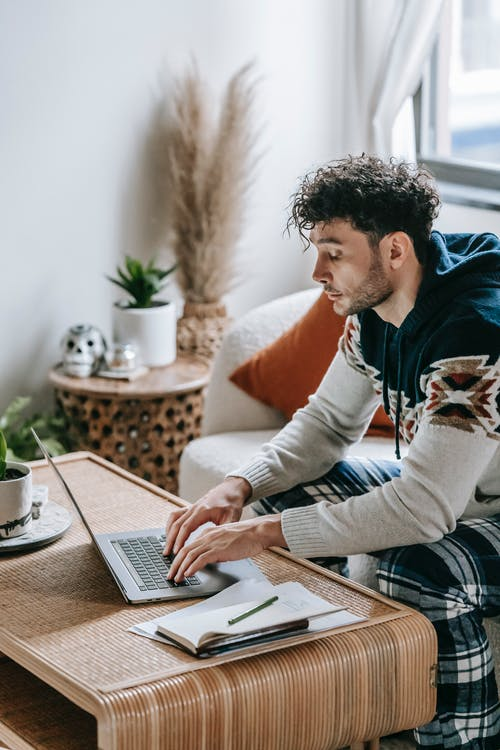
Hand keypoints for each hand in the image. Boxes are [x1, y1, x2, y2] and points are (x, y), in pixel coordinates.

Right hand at [164, 476, 251, 555]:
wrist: (231, 489)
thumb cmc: (232, 503)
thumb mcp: (232, 518)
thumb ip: (223, 532)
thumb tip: (219, 547)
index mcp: (203, 511)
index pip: (186, 527)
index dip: (180, 540)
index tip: (176, 551)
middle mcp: (194, 508)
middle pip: (176, 524)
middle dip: (170, 539)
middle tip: (166, 553)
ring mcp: (191, 506)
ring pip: (174, 519)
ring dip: (168, 532)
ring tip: (166, 546)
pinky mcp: (191, 507)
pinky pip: (176, 515)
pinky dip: (171, 524)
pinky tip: (170, 534)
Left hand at [167, 515, 284, 581]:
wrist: (257, 532)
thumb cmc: (246, 537)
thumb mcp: (226, 541)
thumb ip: (216, 548)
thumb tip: (209, 560)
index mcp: (208, 533)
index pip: (189, 546)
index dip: (180, 558)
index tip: (176, 568)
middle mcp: (207, 537)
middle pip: (185, 551)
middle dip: (175, 565)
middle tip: (170, 575)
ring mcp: (212, 542)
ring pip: (190, 555)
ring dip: (181, 568)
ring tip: (176, 578)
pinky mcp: (218, 549)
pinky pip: (201, 559)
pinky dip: (192, 567)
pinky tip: (188, 573)